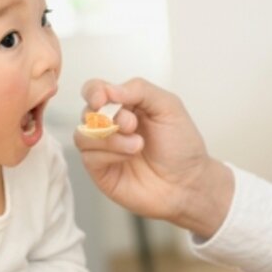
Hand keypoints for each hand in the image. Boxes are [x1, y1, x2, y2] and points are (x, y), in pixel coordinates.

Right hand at [74, 78, 233, 237]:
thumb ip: (140, 89)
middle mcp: (111, 125)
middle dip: (108, 116)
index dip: (94, 91)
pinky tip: (129, 157)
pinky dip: (110, 153)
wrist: (188, 182)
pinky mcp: (100, 171)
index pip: (95, 90)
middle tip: (133, 124)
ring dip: (110, 137)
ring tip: (137, 145)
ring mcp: (104, 149)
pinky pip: (89, 156)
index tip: (103, 98)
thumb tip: (108, 89)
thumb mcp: (168, 106)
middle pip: (87, 111)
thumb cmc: (181, 146)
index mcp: (125, 105)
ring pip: (83, 134)